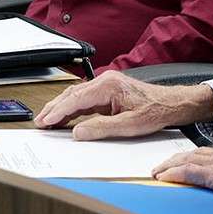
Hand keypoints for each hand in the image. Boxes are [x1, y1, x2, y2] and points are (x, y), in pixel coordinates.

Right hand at [35, 72, 212, 139]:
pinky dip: (72, 107)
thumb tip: (77, 132)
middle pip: (71, 94)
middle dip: (54, 108)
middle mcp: (104, 81)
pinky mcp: (108, 91)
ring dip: (61, 107)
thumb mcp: (129, 126)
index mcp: (108, 86)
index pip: (76, 99)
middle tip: (40, 122)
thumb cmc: (155, 111)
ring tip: (47, 120)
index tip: (46, 121)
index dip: (58, 112)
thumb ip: (101, 128)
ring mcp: (105, 84)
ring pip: (76, 95)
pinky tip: (65, 116)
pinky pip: (84, 97)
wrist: (172, 104)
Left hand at [151, 143, 212, 209]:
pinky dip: (175, 174)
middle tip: (162, 166)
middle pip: (195, 153)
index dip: (194, 157)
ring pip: (189, 159)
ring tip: (158, 171)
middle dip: (177, 159)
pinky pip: (190, 172)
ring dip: (170, 166)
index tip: (183, 161)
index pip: (209, 153)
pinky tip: (164, 177)